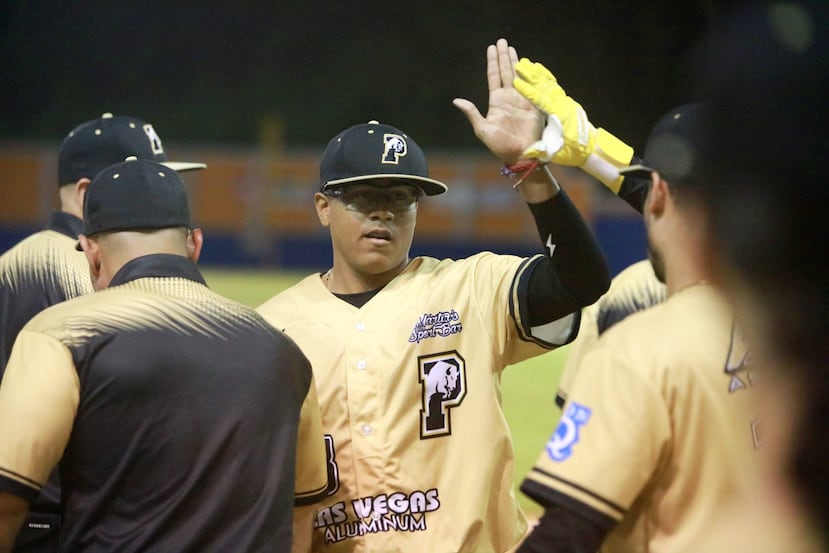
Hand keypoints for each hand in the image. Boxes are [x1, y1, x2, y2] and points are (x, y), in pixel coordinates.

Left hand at [453, 39, 543, 165]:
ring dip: (514, 61)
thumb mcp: (482, 129)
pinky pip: (531, 85)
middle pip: (505, 71)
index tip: (491, 48)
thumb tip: (456, 100)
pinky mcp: (533, 104)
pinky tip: (527, 63)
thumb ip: (471, 113)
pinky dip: (529, 74)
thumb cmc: (500, 144)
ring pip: (517, 75)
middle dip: (504, 56)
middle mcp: (509, 97)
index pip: (494, 76)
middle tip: (502, 41)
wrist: (520, 154)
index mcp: (496, 101)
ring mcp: (522, 99)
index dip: (492, 62)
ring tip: (511, 47)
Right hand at [513, 58, 592, 164]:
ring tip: (524, 62)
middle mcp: (562, 104)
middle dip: (530, 75)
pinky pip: (553, 86)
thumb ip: (546, 148)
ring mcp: (564, 101)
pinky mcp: (565, 102)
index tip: (515, 82)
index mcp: (559, 115)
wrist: (590, 148)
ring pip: (548, 83)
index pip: (541, 100)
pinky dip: (545, 76)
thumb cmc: (573, 151)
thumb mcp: (559, 152)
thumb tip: (531, 148)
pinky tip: (538, 69)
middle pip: (544, 86)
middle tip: (518, 64)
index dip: (528, 91)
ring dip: (535, 73)